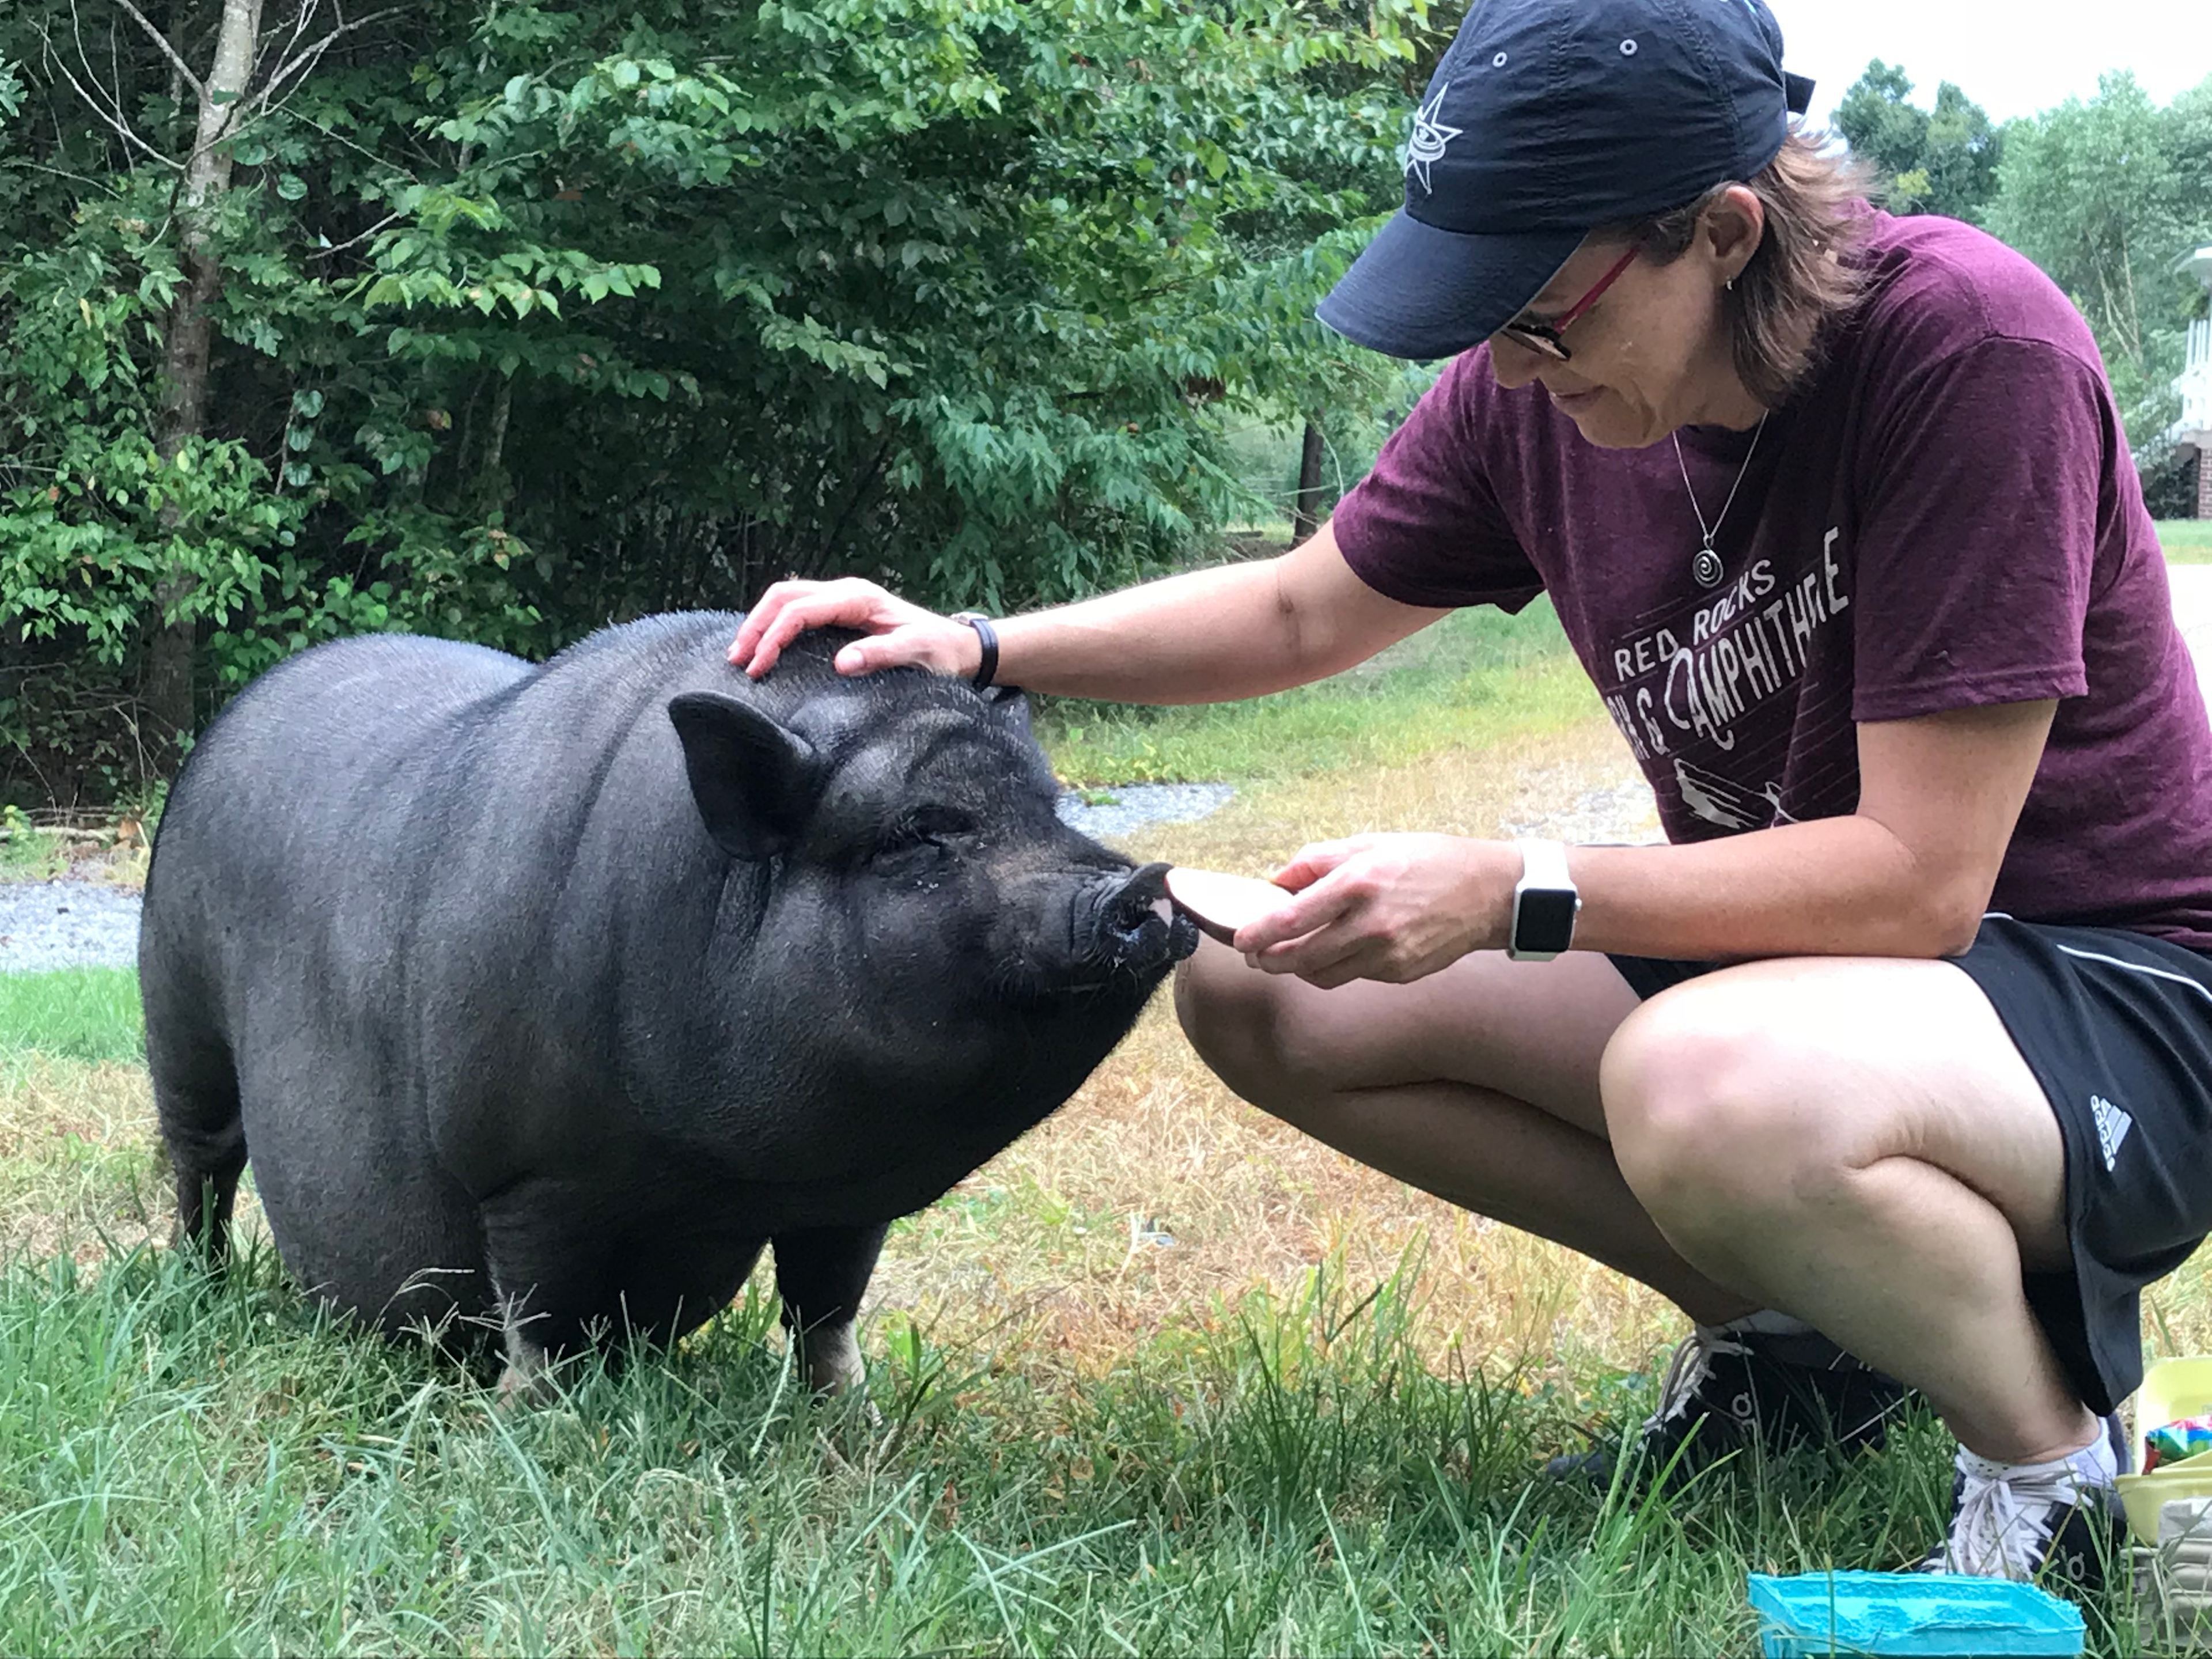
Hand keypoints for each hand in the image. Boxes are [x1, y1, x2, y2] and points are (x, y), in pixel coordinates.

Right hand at [727, 577, 979, 679]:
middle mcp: (846, 592)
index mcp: (857, 598)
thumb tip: (842, 664)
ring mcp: (842, 601)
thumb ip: (881, 655)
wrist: (958, 647)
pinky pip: (798, 611)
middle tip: (737, 660)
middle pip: (784, 597)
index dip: (773, 636)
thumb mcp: (916, 654)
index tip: (757, 667)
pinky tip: (765, 647)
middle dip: (756, 626)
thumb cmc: (939, 651)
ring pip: (787, 600)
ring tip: (742, 655)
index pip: (800, 610)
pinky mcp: (842, 613)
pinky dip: (775, 625)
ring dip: (761, 624)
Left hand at [1230, 833, 1518, 988]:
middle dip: (1269, 960)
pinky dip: (1337, 966)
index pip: (1291, 919)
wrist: (1488, 893)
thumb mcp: (1370, 843)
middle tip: (1256, 956)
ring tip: (1290, 955)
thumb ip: (1317, 860)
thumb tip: (1276, 881)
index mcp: (1359, 882)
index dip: (1257, 934)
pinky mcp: (1400, 973)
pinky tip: (1339, 950)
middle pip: (1299, 957)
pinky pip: (1354, 976)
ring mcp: (1387, 954)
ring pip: (1322, 975)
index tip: (1240, 939)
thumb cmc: (1427, 860)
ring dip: (1299, 968)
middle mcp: (1371, 923)